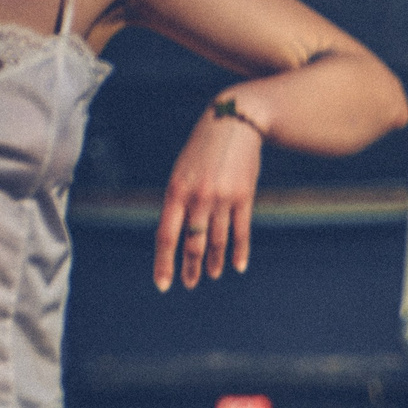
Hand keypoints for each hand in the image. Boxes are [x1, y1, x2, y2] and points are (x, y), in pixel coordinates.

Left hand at [154, 99, 263, 290]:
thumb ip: (179, 200)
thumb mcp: (182, 171)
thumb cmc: (203, 148)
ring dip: (213, 261)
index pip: (166, 235)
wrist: (233, 123)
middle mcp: (198, 197)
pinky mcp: (244, 197)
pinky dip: (240, 251)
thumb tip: (180, 232)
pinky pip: (241, 231)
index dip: (164, 262)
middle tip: (190, 284)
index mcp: (176, 190)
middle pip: (192, 242)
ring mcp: (222, 198)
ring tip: (211, 275)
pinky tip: (238, 265)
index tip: (163, 284)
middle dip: (190, 267)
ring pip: (216, 239)